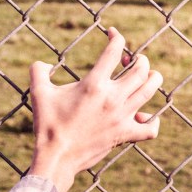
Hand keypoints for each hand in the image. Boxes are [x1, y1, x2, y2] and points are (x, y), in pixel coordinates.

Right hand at [27, 27, 163, 191]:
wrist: (56, 157)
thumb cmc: (47, 124)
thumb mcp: (39, 93)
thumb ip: (38, 71)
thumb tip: (42, 63)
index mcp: (94, 84)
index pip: (114, 51)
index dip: (116, 37)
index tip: (113, 34)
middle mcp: (112, 98)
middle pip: (141, 70)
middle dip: (139, 59)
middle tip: (131, 60)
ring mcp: (121, 117)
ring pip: (150, 92)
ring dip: (153, 79)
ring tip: (148, 76)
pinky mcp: (124, 135)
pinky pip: (149, 128)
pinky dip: (153, 121)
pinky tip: (145, 116)